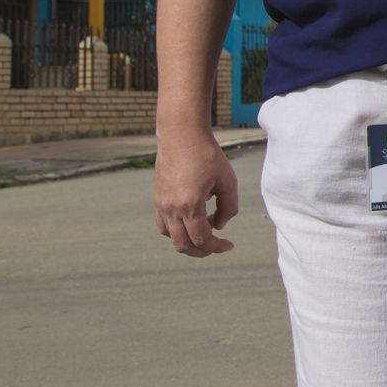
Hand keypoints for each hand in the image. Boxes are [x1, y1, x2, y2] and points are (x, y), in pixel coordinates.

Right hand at [152, 126, 238, 256]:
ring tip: (207, 226)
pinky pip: (163, 224)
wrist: (181, 135)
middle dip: (202, 251)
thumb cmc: (207, 155)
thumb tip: (219, 226)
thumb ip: (228, 207)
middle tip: (218, 245)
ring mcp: (160, 204)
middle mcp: (170, 208)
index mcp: (189, 204)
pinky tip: (193, 218)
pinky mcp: (157, 198)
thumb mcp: (228, 181)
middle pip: (183, 245)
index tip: (229, 245)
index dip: (217, 247)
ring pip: (171, 237)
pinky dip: (177, 229)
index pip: (201, 239)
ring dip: (189, 240)